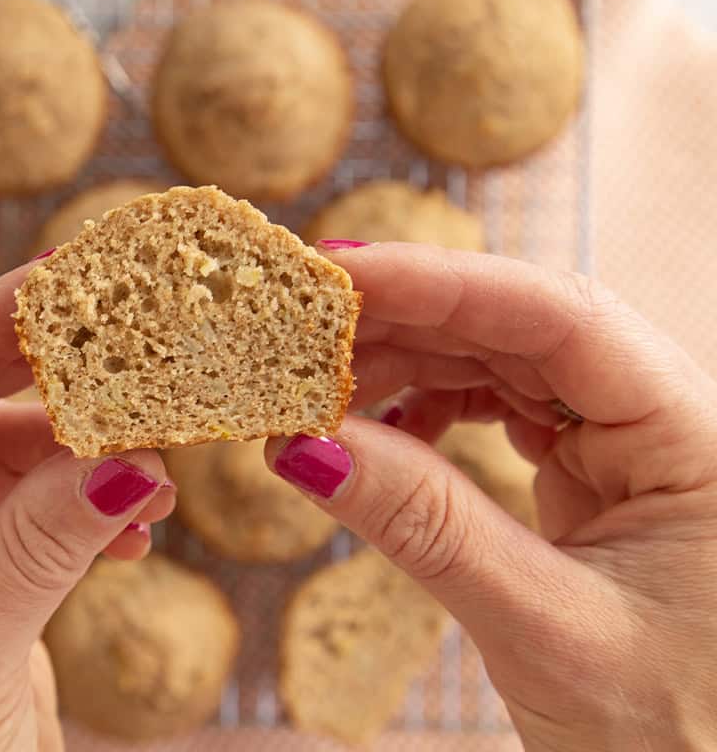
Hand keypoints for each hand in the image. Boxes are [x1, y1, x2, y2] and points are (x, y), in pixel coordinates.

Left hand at [0, 264, 174, 751]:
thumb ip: (40, 549)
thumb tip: (127, 456)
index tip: (55, 281)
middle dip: (44, 381)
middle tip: (130, 339)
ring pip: (7, 463)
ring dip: (83, 455)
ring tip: (157, 457)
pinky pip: (36, 515)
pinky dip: (90, 510)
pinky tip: (137, 526)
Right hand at [267, 244, 716, 750]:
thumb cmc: (676, 733)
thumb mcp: (544, 630)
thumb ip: (427, 529)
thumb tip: (305, 447)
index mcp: (697, 437)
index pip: (563, 316)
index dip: (444, 282)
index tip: (341, 272)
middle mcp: (664, 420)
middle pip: (523, 326)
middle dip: (407, 319)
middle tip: (301, 325)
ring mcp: (624, 445)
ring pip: (503, 361)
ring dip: (407, 363)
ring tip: (320, 385)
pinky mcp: (588, 474)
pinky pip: (498, 409)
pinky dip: (426, 411)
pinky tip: (376, 433)